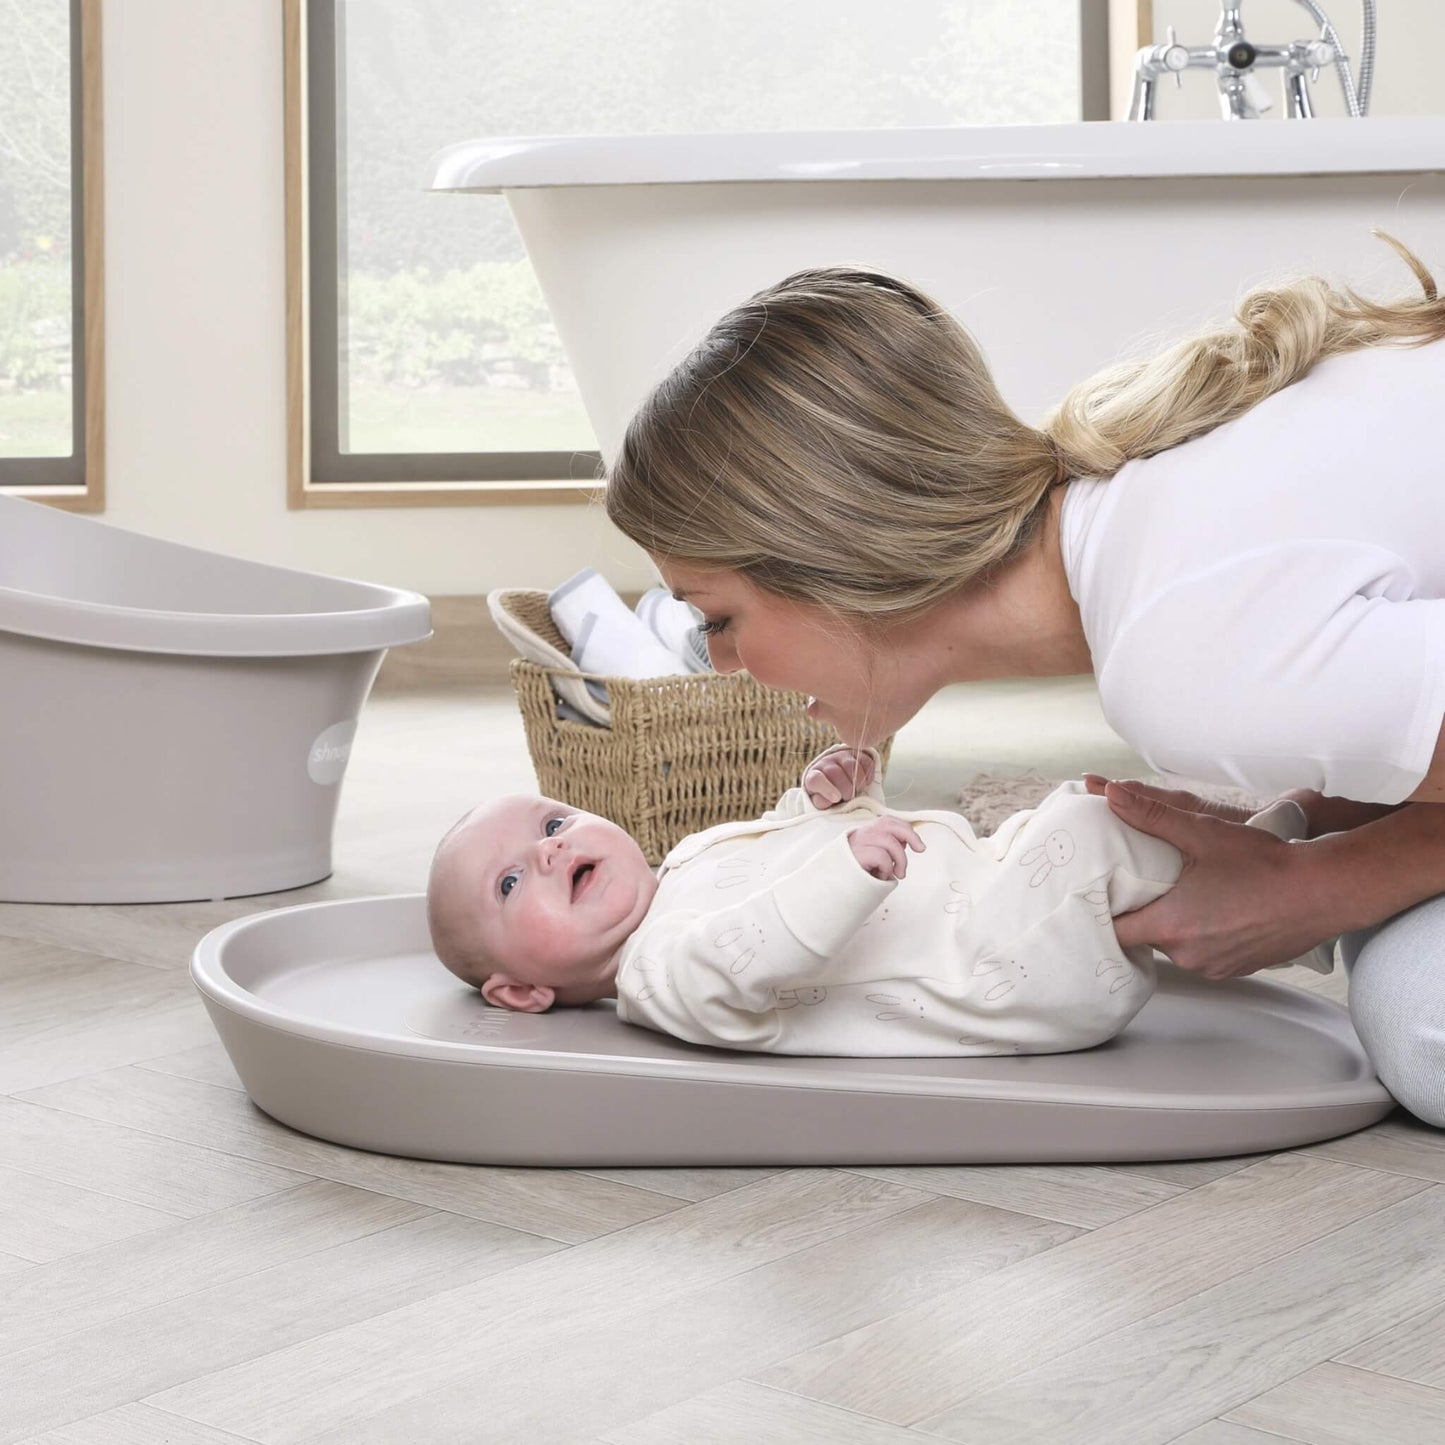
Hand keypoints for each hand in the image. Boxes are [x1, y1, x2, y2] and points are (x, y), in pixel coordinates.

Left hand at [805, 747, 875, 808]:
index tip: (836, 799)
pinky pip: (865, 761)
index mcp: (813, 776)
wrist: (839, 781)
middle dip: (845, 789)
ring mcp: (841, 756)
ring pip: (850, 765)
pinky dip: (868, 775)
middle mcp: (825, 763)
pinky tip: (865, 783)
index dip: (826, 789)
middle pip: (834, 772)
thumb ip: (823, 803)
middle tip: (848, 797)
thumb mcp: (824, 802)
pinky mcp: (857, 753)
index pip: (816, 779)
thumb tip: (831, 800)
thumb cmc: (830, 796)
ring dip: (858, 782)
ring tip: (857, 790)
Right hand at [848, 816, 924, 880]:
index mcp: (864, 833)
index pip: (888, 821)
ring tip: (898, 874)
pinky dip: (887, 868)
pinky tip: (880, 876)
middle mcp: (860, 834)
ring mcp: (858, 843)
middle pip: (890, 824)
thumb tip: (907, 844)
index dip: (906, 830)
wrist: (832, 889)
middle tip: (921, 850)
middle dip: (911, 835)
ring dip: (900, 860)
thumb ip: (886, 849)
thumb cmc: (854, 875)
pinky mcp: (857, 854)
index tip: (918, 845)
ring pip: (890, 842)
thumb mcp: (872, 859)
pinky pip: (882, 856)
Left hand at [1087, 778, 1334, 978]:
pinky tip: (1213, 908)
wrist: (1323, 891)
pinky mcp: (1237, 968)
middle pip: (1145, 938)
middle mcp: (1189, 954)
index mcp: (1171, 926)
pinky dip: (1202, 935)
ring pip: (1176, 947)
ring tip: (1181, 893)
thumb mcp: (1200, 833)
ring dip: (1174, 924)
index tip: (1101, 896)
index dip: (1103, 914)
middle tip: (1143, 885)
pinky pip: (1204, 954)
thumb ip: (1149, 815)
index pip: (1115, 933)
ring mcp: (1215, 965)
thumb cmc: (1264, 864)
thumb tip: (1111, 794)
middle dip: (1142, 913)